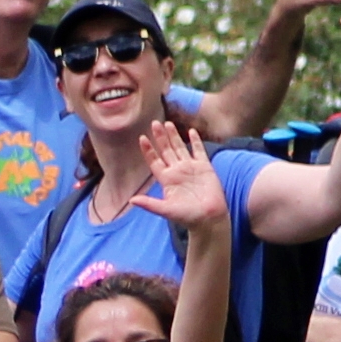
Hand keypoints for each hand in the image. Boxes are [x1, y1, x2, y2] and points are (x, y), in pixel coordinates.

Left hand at [138, 119, 228, 241]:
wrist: (209, 218)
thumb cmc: (188, 216)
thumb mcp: (166, 210)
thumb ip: (150, 204)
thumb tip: (131, 200)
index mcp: (167, 179)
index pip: (154, 161)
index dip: (148, 150)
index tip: (142, 138)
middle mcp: (177, 171)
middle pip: (166, 150)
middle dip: (160, 137)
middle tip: (154, 123)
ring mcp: (191, 168)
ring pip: (180, 148)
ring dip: (174, 136)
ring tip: (168, 123)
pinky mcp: (205, 168)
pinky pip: (199, 151)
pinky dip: (195, 141)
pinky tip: (191, 131)